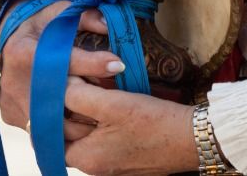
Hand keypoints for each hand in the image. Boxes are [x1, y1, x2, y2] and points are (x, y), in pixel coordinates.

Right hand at [0, 1, 123, 131]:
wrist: (9, 39)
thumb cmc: (40, 24)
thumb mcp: (59, 11)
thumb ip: (85, 16)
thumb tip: (109, 24)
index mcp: (24, 52)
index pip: (62, 62)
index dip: (93, 63)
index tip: (119, 65)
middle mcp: (14, 81)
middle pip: (59, 99)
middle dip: (92, 99)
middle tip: (119, 96)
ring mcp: (12, 103)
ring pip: (53, 123)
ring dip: (81, 119)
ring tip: (105, 110)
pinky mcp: (12, 117)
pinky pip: (44, 129)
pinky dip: (66, 126)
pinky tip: (84, 119)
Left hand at [63, 80, 197, 175]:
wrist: (195, 139)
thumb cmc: (155, 123)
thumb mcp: (114, 104)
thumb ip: (79, 95)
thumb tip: (59, 84)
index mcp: (85, 158)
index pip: (51, 133)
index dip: (52, 107)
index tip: (58, 85)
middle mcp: (94, 167)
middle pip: (69, 134)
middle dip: (71, 107)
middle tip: (79, 80)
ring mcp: (111, 166)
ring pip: (89, 134)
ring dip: (89, 111)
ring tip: (98, 87)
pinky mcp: (126, 159)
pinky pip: (105, 138)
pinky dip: (105, 121)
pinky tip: (116, 102)